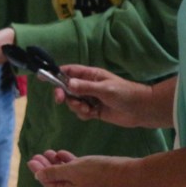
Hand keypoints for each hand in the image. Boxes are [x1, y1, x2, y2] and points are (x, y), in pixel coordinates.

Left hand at [27, 150, 128, 186]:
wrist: (127, 173)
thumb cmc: (99, 172)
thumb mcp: (72, 170)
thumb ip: (54, 172)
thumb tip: (38, 176)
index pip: (49, 184)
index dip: (39, 172)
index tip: (31, 160)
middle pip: (57, 179)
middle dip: (46, 166)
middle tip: (37, 154)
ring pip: (67, 174)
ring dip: (57, 163)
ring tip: (49, 151)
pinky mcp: (95, 179)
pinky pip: (77, 172)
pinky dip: (70, 163)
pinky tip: (63, 154)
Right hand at [52, 65, 173, 127]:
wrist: (142, 110)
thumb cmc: (125, 94)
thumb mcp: (104, 89)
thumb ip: (85, 87)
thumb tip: (67, 84)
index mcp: (90, 75)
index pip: (68, 72)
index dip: (55, 74)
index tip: (43, 77)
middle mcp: (88, 85)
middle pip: (66, 88)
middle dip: (63, 95)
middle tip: (61, 101)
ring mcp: (90, 98)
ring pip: (72, 102)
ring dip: (76, 107)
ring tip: (88, 109)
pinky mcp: (94, 110)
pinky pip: (80, 112)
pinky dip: (83, 114)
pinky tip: (93, 115)